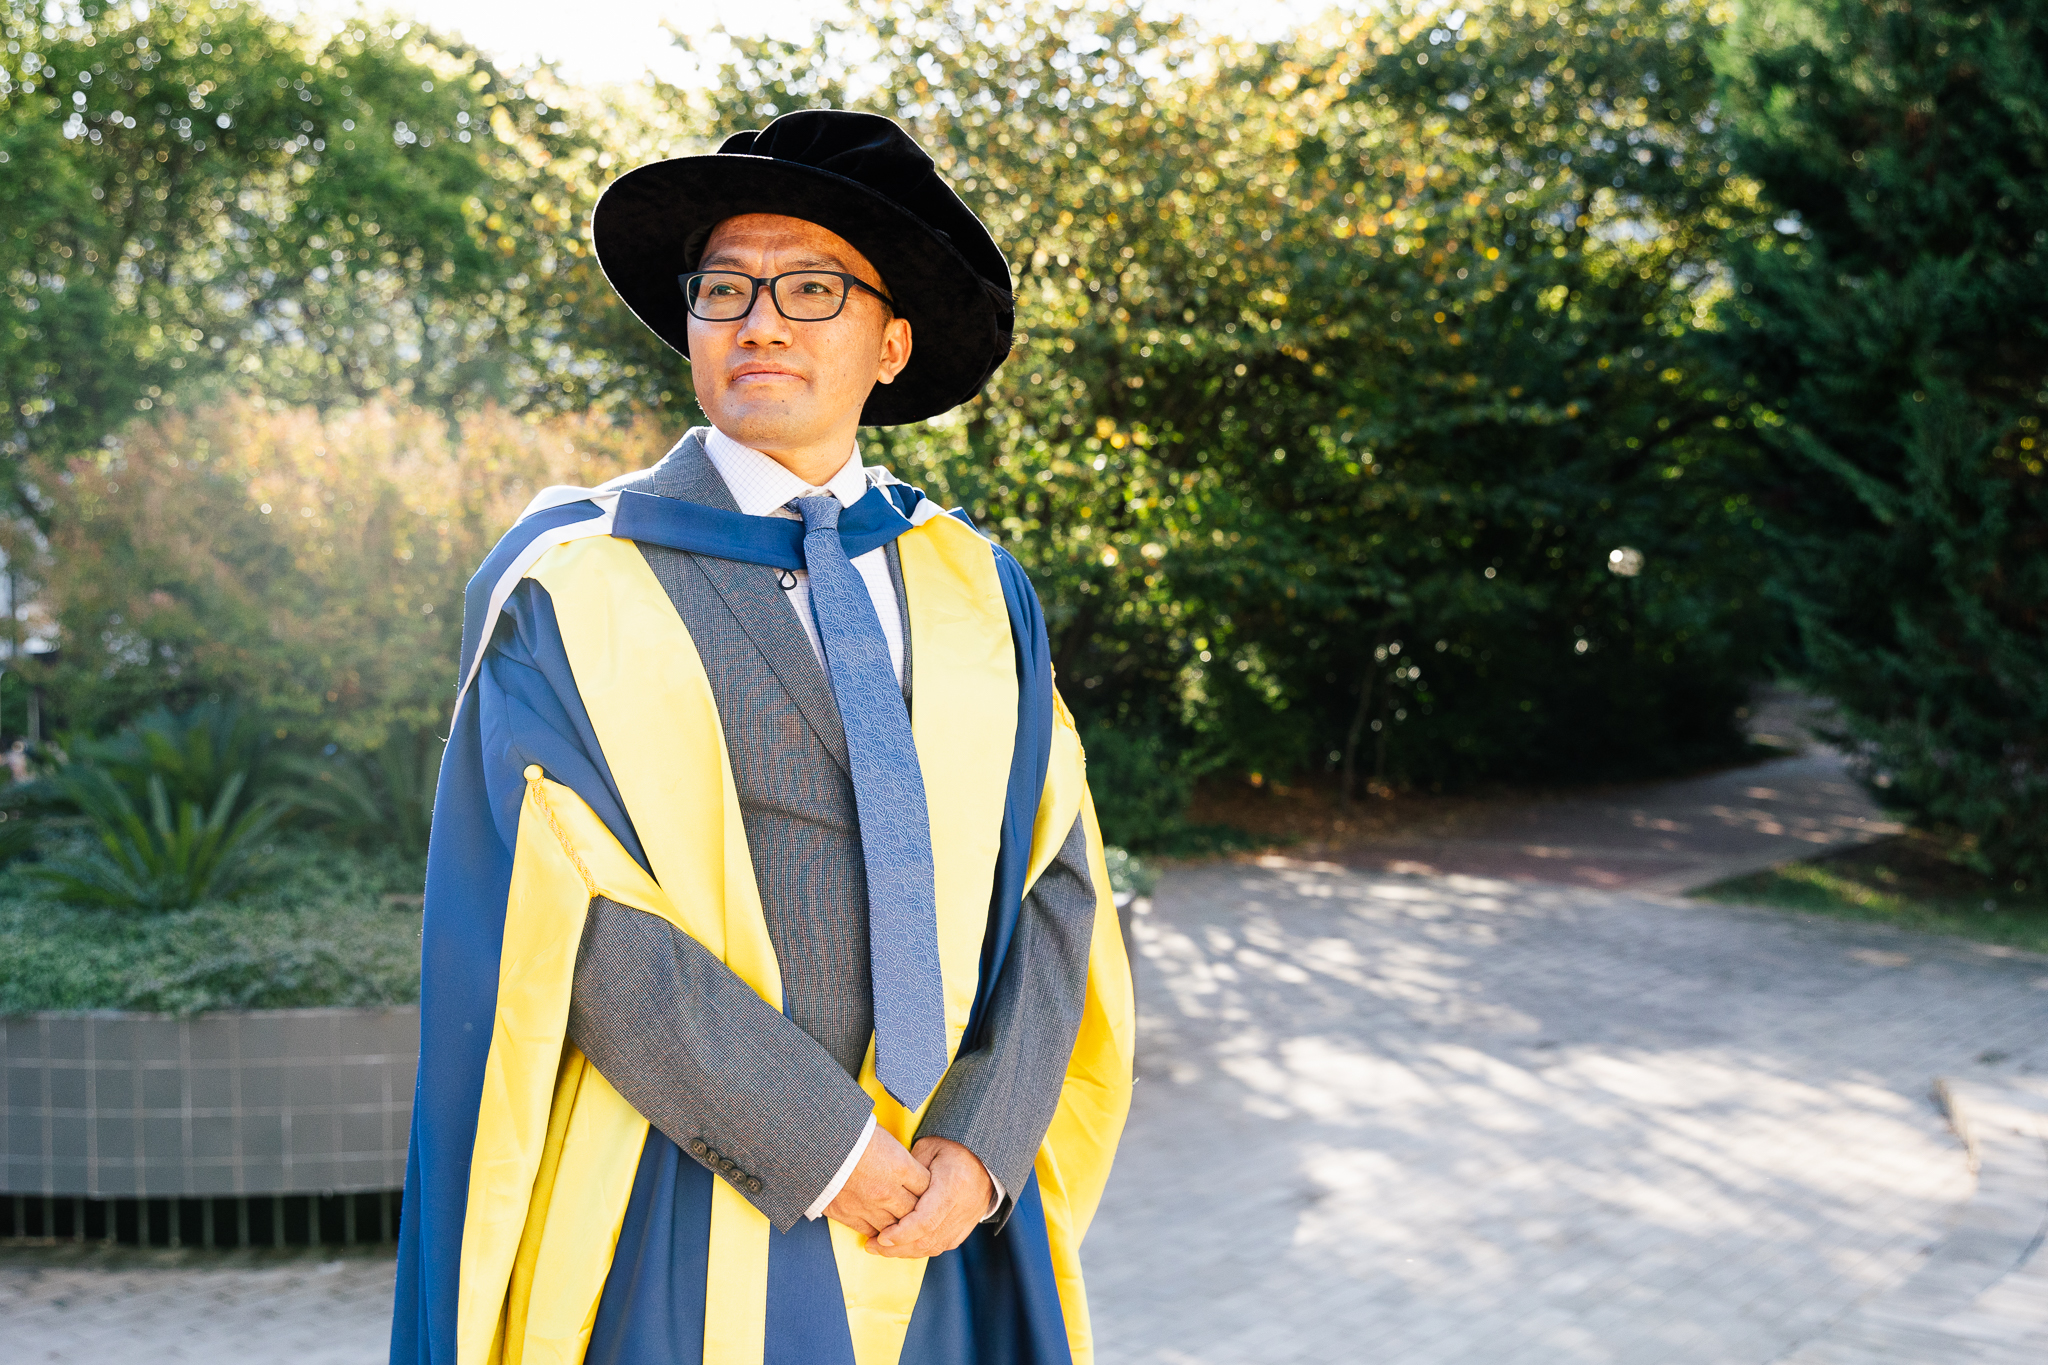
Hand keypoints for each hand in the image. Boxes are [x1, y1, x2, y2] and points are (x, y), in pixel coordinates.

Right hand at [824, 1126, 929, 1237]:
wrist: (813, 1143)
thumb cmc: (848, 1132)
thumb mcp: (881, 1135)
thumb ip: (898, 1155)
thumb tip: (907, 1164)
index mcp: (900, 1166)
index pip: (928, 1186)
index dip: (930, 1188)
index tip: (928, 1187)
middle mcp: (888, 1190)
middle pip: (915, 1211)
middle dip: (919, 1212)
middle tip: (920, 1210)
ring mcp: (868, 1206)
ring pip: (895, 1228)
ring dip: (899, 1227)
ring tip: (903, 1224)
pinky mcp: (848, 1215)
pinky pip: (870, 1231)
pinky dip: (878, 1232)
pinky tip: (881, 1229)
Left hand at [868, 1137, 993, 1258]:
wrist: (984, 1156)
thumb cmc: (951, 1148)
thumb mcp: (928, 1149)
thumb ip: (909, 1173)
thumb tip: (888, 1197)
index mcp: (953, 1184)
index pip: (925, 1220)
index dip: (901, 1233)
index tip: (880, 1237)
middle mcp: (963, 1206)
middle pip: (927, 1239)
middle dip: (896, 1248)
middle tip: (872, 1246)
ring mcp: (967, 1220)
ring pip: (934, 1247)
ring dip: (906, 1252)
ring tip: (882, 1248)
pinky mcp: (966, 1227)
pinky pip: (941, 1246)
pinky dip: (920, 1249)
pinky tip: (902, 1246)